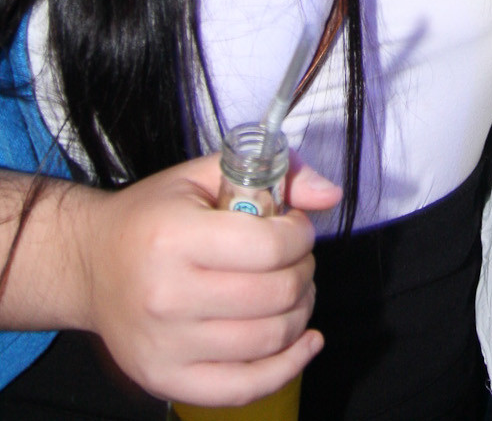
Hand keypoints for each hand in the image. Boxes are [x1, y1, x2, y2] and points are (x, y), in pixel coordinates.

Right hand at [76, 153, 340, 404]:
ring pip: (269, 338)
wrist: (90, 264)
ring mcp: (166, 345)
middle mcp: (167, 295)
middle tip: (295, 258)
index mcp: (175, 237)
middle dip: (303, 271)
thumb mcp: (204, 176)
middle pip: (275, 294)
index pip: (270, 246)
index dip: (301, 235)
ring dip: (300, 311)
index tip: (296, 228)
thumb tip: (329, 195)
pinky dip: (287, 366)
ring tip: (291, 290)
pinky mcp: (166, 380)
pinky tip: (303, 342)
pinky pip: (244, 387)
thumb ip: (274, 174)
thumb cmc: (151, 217)